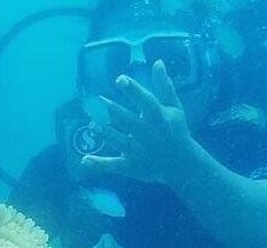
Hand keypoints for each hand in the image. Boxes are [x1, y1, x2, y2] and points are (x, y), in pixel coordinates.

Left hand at [81, 60, 197, 184]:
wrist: (181, 164)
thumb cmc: (175, 130)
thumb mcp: (174, 108)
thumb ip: (164, 87)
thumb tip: (158, 62)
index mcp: (160, 119)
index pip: (147, 103)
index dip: (134, 91)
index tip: (120, 79)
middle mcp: (149, 135)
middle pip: (130, 122)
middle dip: (115, 112)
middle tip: (99, 101)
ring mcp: (139, 152)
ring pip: (121, 143)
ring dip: (107, 135)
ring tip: (93, 126)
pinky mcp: (131, 167)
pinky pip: (114, 165)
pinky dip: (99, 164)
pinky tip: (84, 160)